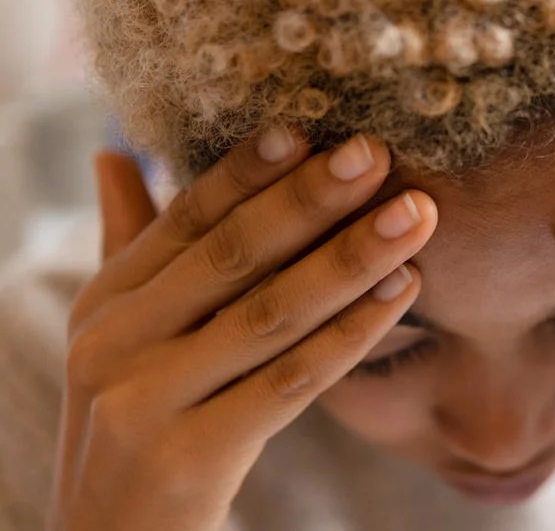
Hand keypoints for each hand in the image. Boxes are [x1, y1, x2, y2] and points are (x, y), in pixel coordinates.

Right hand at [49, 131, 436, 530]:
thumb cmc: (137, 420)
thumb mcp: (120, 334)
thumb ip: (129, 245)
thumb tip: (114, 154)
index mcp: (108, 301)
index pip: (187, 220)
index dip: (249, 170)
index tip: (311, 129)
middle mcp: (116, 342)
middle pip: (232, 256)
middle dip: (311, 202)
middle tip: (379, 155)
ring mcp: (146, 400)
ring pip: (269, 314)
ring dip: (349, 260)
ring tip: (414, 217)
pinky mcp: (188, 456)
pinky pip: (290, 383)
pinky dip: (350, 334)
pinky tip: (401, 293)